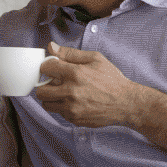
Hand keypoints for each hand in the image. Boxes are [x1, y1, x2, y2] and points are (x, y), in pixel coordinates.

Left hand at [35, 42, 152, 127]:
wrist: (126, 103)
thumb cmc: (112, 79)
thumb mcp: (95, 59)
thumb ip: (70, 53)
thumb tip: (51, 47)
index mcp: (75, 74)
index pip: (46, 68)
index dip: (47, 67)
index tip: (52, 68)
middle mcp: (71, 92)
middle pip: (40, 91)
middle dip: (45, 85)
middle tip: (55, 83)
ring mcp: (72, 108)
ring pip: (47, 104)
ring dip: (52, 98)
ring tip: (63, 93)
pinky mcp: (75, 119)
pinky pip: (59, 113)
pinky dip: (63, 107)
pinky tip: (75, 102)